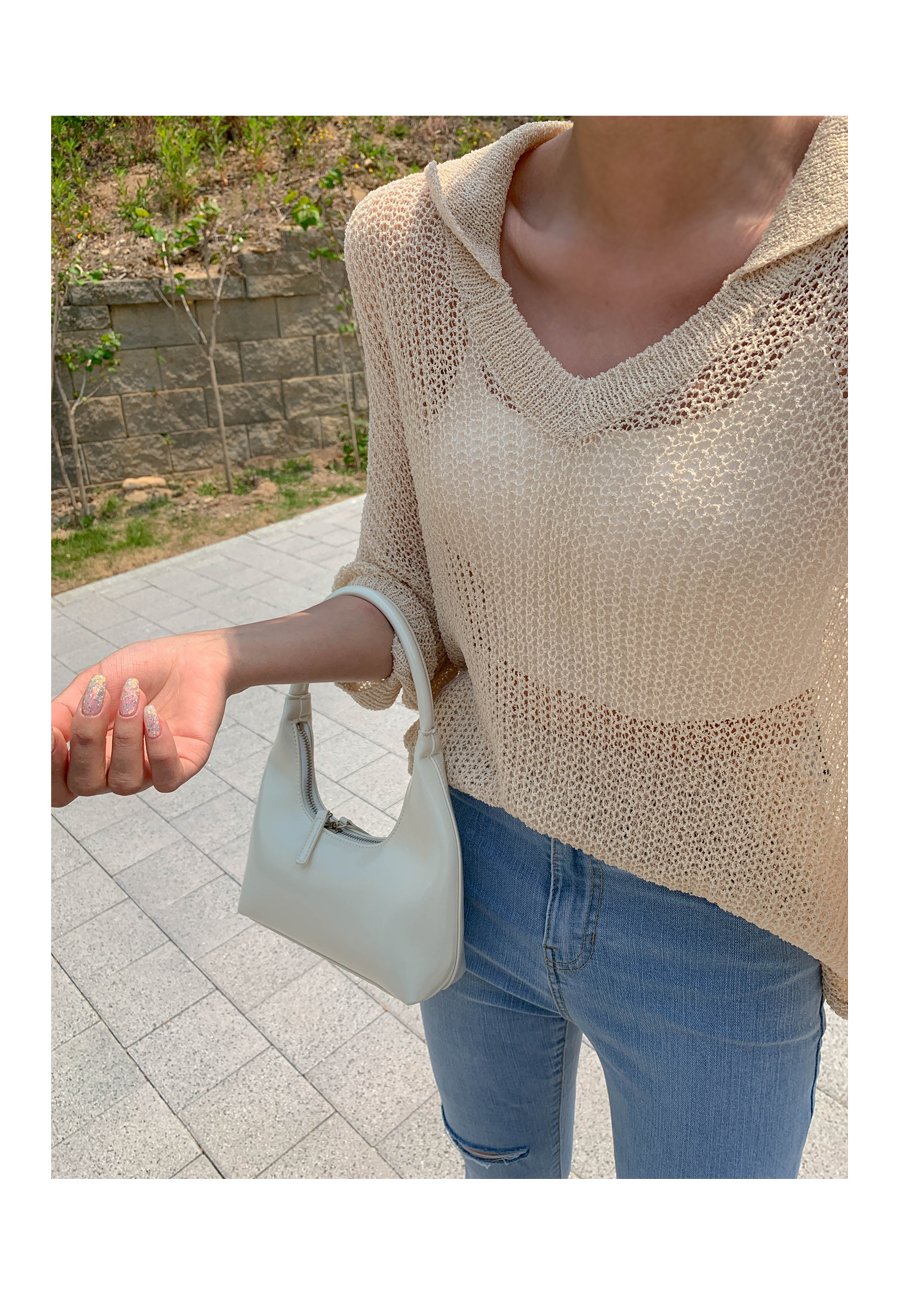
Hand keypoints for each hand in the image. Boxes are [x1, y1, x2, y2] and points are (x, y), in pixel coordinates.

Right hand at [51, 630, 232, 808]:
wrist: (189, 656)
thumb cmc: (138, 672)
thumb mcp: (90, 685)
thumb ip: (61, 712)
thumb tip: (38, 733)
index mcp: (89, 756)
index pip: (59, 788)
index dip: (48, 771)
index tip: (51, 733)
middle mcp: (116, 770)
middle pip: (86, 784)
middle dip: (86, 740)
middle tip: (98, 697)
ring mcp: (150, 771)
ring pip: (125, 782)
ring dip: (126, 736)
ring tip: (133, 695)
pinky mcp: (185, 765)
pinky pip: (167, 778)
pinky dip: (157, 748)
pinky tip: (156, 716)